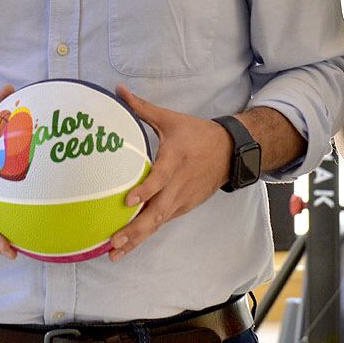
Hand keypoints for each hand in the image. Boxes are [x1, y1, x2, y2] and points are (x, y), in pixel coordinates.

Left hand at [107, 86, 231, 261]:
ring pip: (158, 223)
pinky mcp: (183, 207)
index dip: (145, 191)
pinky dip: (146, 235)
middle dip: (135, 229)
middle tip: (114, 241)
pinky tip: (128, 246)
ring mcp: (182, 199)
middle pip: (157, 212)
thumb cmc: (196, 134)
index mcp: (175, 160)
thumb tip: (118, 89)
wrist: (230, 152)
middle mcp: (179, 185)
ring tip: (115, 253)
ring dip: (137, 239)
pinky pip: (162, 222)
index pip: (159, 179)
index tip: (127, 200)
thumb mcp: (170, 118)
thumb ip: (142, 107)